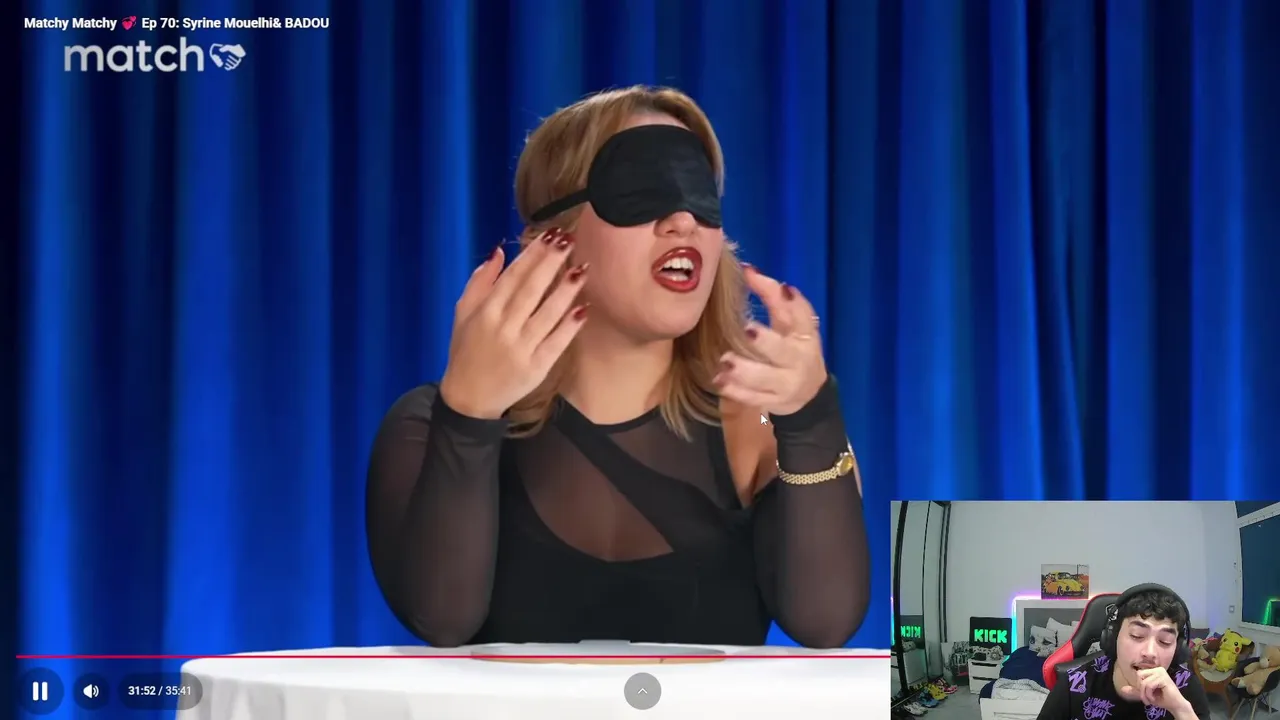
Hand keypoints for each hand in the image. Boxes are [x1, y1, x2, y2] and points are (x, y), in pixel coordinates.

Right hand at [439, 229, 588, 418]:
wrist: (469, 397)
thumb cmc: (466, 351)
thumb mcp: (463, 313)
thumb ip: (480, 281)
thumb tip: (499, 251)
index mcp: (485, 312)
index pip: (513, 276)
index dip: (532, 254)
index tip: (550, 234)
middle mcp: (503, 328)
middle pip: (531, 290)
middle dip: (551, 262)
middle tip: (570, 240)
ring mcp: (521, 348)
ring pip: (548, 314)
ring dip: (566, 290)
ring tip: (582, 269)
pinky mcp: (537, 368)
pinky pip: (557, 342)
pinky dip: (570, 326)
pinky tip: (584, 308)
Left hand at [713, 266, 827, 415]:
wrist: (809, 393)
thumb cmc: (792, 347)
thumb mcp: (789, 322)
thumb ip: (772, 296)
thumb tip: (747, 268)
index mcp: (805, 333)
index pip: (800, 313)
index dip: (783, 297)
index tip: (762, 279)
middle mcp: (799, 359)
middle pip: (783, 350)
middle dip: (766, 341)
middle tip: (747, 329)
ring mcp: (787, 383)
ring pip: (766, 377)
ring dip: (745, 370)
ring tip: (725, 360)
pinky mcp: (773, 401)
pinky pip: (754, 398)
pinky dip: (736, 391)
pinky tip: (719, 381)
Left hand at [1118, 667, 1192, 715]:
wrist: (1175, 705)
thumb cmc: (1162, 698)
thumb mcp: (1146, 694)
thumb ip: (1135, 690)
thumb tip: (1122, 689)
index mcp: (1154, 670)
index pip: (1138, 674)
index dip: (1139, 686)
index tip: (1145, 695)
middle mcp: (1158, 669)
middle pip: (1139, 676)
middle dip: (1141, 690)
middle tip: (1147, 698)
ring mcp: (1161, 672)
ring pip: (1143, 682)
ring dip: (1145, 694)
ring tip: (1151, 700)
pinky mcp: (1164, 678)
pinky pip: (1149, 685)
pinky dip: (1149, 694)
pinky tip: (1155, 698)